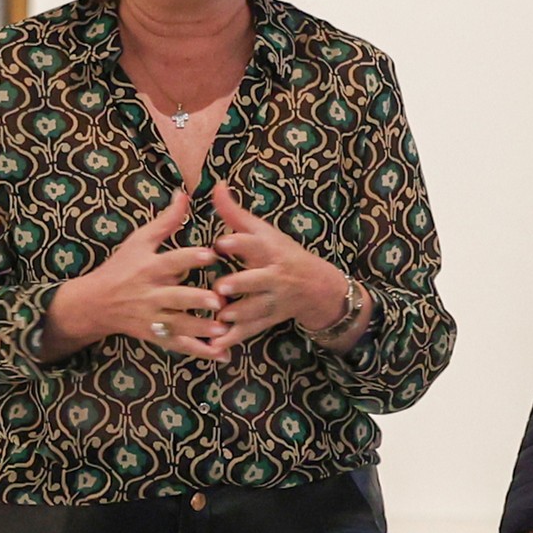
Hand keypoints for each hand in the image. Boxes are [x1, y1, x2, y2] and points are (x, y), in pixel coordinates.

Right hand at [39, 188, 228, 361]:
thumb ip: (166, 221)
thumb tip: (184, 193)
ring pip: (179, 326)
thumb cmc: (121, 267)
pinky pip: (179, 346)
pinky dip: (200, 352)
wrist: (94, 303)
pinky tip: (222, 355)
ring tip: (224, 331)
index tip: (211, 254)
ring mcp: (152, 318)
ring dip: (201, 329)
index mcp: (148, 268)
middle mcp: (150, 294)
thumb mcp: (139, 241)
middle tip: (219, 301)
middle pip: (175, 298)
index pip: (171, 261)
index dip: (189, 258)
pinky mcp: (155, 336)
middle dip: (196, 300)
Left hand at [207, 182, 363, 351]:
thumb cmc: (282, 254)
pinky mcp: (269, 319)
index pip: (254, 244)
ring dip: (238, 315)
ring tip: (218, 319)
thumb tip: (215, 186)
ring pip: (255, 309)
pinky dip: (234, 339)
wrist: (317, 288)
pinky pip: (251, 331)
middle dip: (240, 284)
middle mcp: (273, 275)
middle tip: (220, 287)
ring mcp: (273, 300)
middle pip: (256, 280)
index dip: (239, 243)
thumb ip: (235, 213)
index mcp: (269, 250)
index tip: (222, 242)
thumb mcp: (263, 232)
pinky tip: (215, 346)